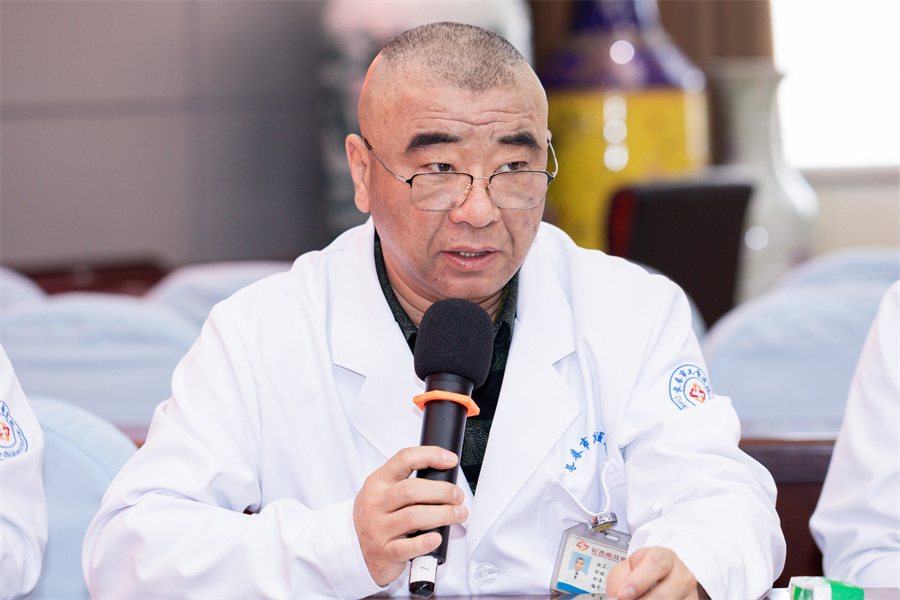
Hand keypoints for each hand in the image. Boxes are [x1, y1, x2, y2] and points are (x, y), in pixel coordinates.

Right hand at [352, 446, 467, 586]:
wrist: (353, 548)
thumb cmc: (377, 516)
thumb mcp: (383, 492)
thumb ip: (407, 482)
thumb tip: (445, 475)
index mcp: (378, 482)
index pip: (403, 460)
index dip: (429, 456)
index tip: (450, 460)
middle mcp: (376, 503)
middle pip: (411, 490)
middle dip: (442, 491)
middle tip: (458, 496)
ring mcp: (378, 528)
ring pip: (413, 517)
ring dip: (442, 514)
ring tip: (458, 514)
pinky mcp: (384, 552)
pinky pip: (407, 547)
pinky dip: (425, 542)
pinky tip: (437, 538)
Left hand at [606, 547, 704, 599]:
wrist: (664, 576)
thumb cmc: (643, 571)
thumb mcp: (627, 568)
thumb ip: (619, 580)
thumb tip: (616, 598)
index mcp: (664, 557)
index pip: (656, 564)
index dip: (638, 581)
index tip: (622, 595)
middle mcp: (681, 575)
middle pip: (665, 595)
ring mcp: (689, 594)